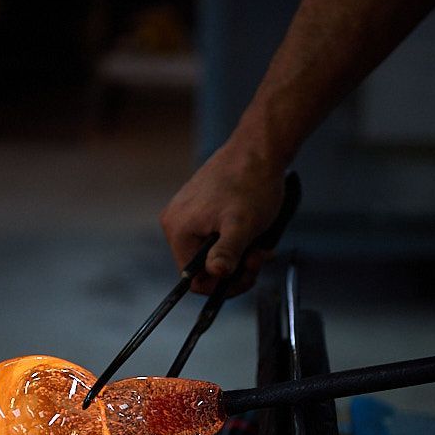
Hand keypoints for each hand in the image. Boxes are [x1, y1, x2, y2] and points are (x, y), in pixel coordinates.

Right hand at [159, 135, 285, 294]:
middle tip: (259, 256)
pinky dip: (234, 240)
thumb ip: (227, 252)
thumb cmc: (251, 183)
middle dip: (234, 268)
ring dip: (238, 255)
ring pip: (211, 253)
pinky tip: (251, 231)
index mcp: (179, 230)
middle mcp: (176, 224)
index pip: (193, 280)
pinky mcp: (198, 209)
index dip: (222, 285)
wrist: (258, 150)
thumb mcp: (242, 226)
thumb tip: (216, 273)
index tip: (247, 275)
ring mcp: (186, 215)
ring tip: (259, 242)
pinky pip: (214, 237)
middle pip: (203, 268)